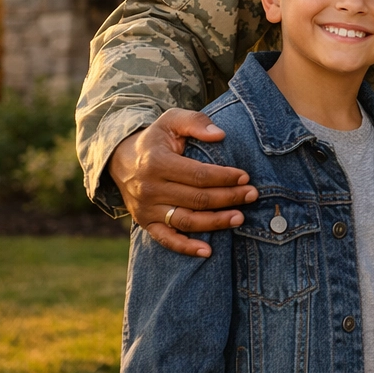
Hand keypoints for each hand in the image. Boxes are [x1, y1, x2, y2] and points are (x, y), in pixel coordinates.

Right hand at [110, 109, 257, 257]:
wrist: (121, 160)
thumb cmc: (155, 139)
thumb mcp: (171, 121)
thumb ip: (195, 122)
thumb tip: (220, 134)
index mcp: (157, 162)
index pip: (198, 174)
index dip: (224, 177)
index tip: (245, 176)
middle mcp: (150, 188)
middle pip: (197, 198)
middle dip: (228, 197)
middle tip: (252, 195)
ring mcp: (147, 209)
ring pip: (186, 220)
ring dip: (215, 222)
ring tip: (240, 218)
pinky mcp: (145, 223)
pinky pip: (166, 239)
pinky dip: (186, 248)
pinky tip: (208, 251)